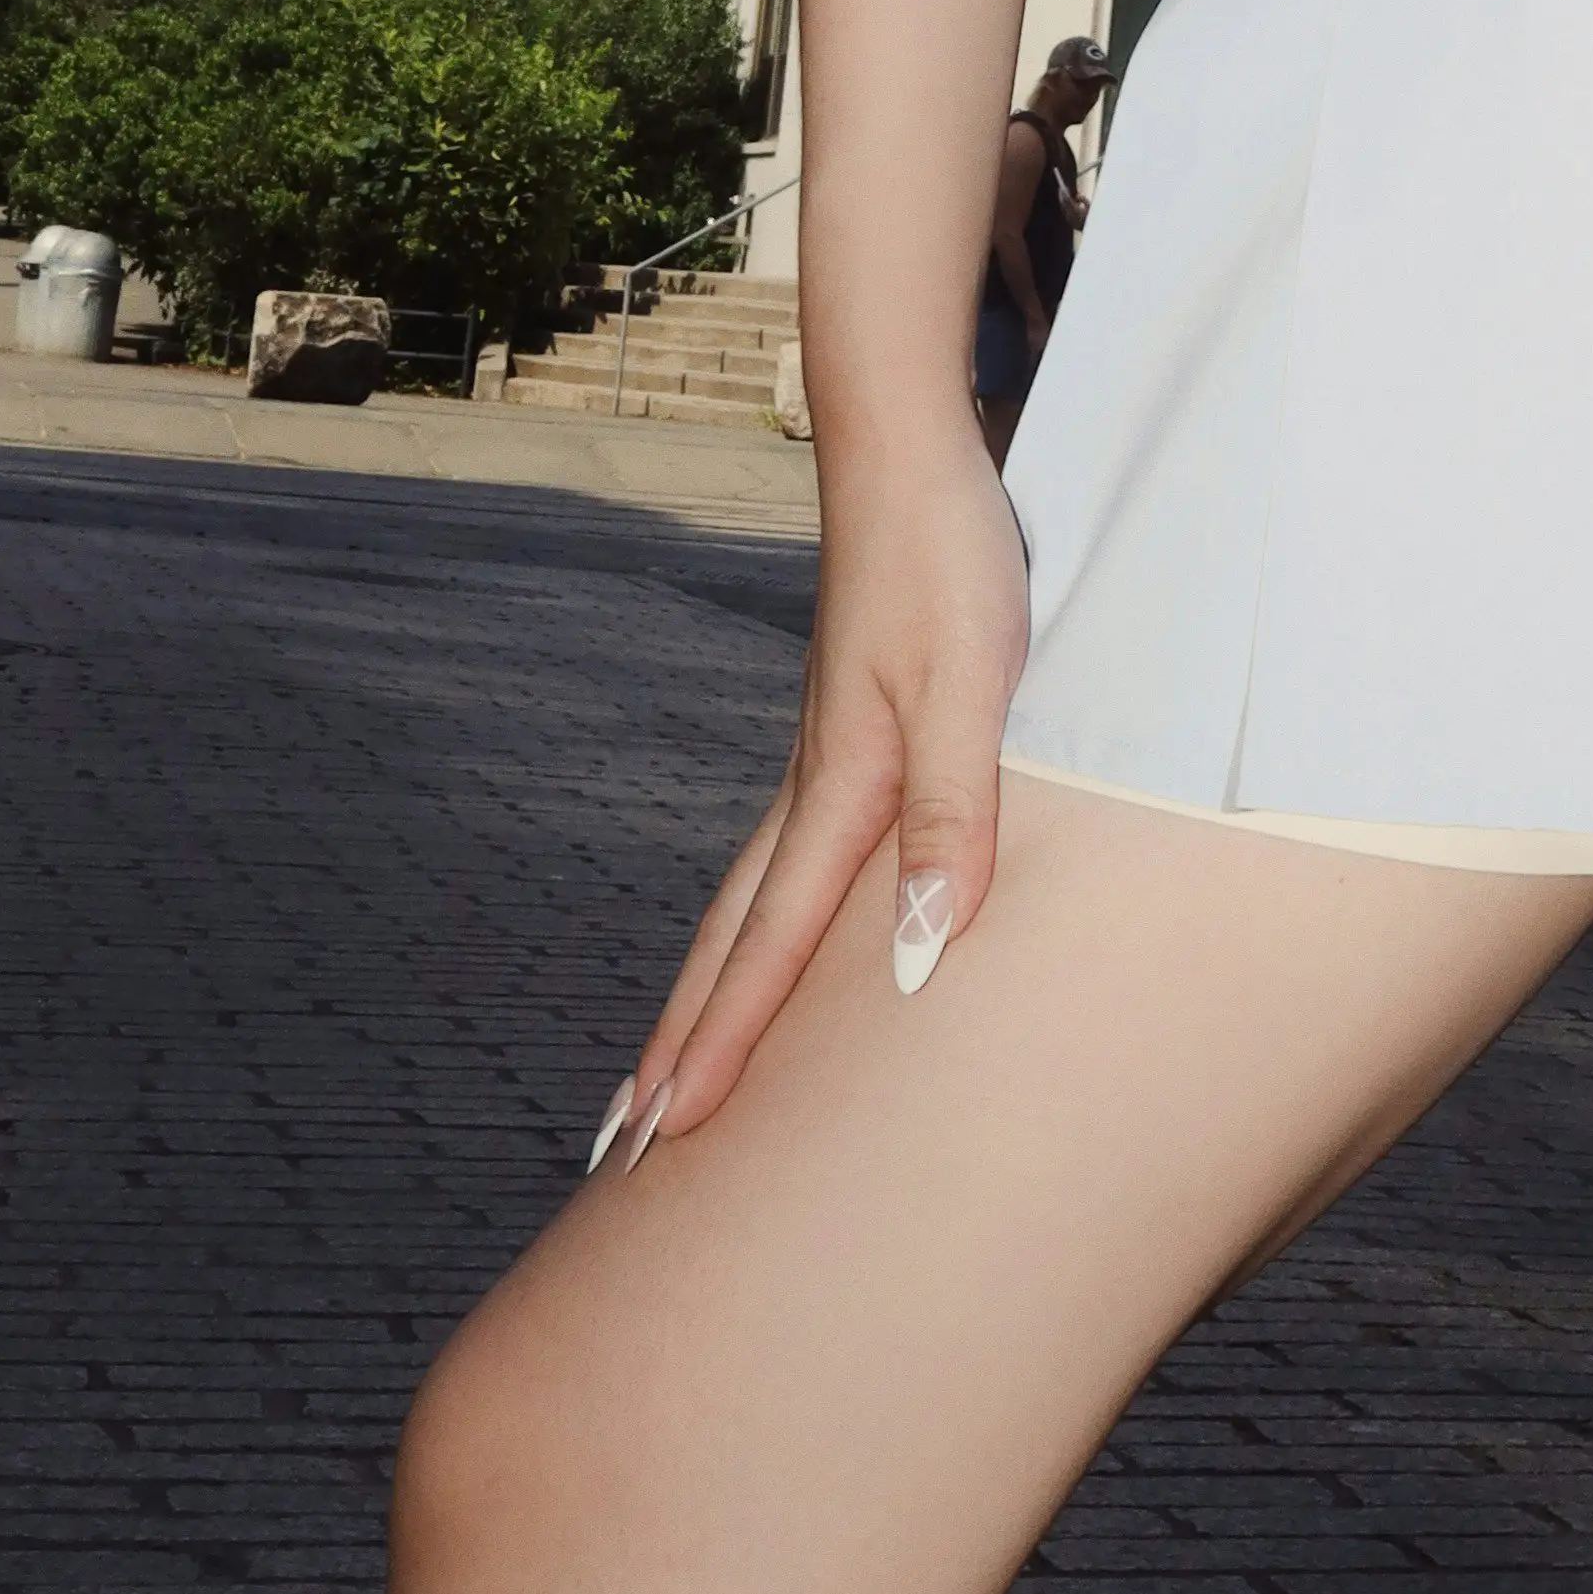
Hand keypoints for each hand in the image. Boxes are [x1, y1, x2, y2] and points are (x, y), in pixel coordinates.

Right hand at [596, 445, 1026, 1162]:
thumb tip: (910, 959)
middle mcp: (814, 782)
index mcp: (840, 787)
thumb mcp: (973, 687)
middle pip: (729, 939)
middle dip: (677, 1045)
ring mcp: (824, 751)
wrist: (908, 448)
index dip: (720, 1045)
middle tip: (619, 1145)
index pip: (765, 945)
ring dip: (708, 989)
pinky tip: (770, 927)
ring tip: (669, 1062)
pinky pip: (785, 855)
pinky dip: (756, 920)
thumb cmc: (947, 559)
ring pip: (746, 899)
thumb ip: (951, 817)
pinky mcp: (849, 723)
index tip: (659, 1139)